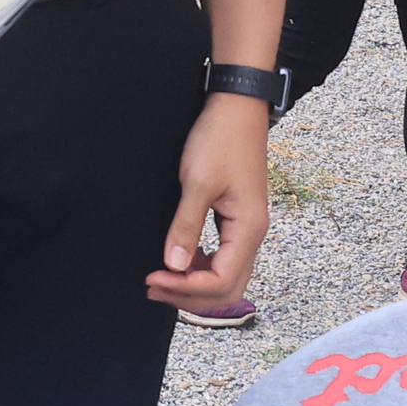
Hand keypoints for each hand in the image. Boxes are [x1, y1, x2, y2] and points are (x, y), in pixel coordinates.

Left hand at [148, 95, 271, 311]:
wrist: (237, 109)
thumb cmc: (219, 140)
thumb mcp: (197, 182)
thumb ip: (186, 226)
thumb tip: (173, 265)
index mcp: (248, 230)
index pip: (220, 281)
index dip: (185, 288)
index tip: (152, 278)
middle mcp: (253, 235)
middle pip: (227, 289)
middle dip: (189, 296)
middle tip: (152, 287)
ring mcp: (247, 229)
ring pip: (226, 276)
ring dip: (194, 284)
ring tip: (159, 279)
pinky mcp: (238, 220)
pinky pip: (223, 258)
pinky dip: (200, 267)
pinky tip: (177, 260)